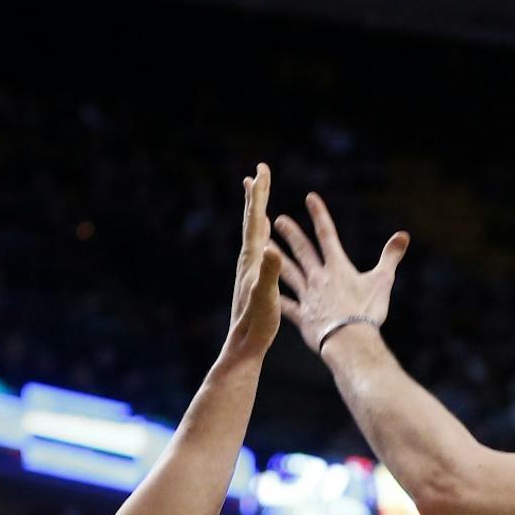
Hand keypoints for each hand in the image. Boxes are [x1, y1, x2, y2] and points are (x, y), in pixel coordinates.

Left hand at [225, 164, 284, 361]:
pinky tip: (265, 239)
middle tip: (257, 173)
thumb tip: (271, 248)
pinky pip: (259, 250)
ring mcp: (250, 270)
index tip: (261, 170)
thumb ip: (269, 272)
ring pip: (254, 234)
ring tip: (258, 199)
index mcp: (253, 259)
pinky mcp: (253, 280)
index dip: (260, 194)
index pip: (256, 219)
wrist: (244, 344)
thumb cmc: (257, 322)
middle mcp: (248, 260)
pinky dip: (262, 237)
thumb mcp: (267, 296)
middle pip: (252, 220)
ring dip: (257, 214)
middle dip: (257, 196)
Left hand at [275, 192, 408, 355]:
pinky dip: (279, 299)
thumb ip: (391, 257)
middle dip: (292, 234)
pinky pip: (288, 306)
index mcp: (337, 268)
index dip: (319, 215)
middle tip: (278, 220)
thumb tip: (404, 235)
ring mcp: (309, 297)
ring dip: (277, 258)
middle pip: (303, 251)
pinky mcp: (303, 317)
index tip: (310, 198)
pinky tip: (269, 292)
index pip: (327, 235)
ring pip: (289, 273)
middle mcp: (319, 278)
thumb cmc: (367, 311)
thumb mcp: (382, 281)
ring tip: (264, 246)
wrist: (348, 340)